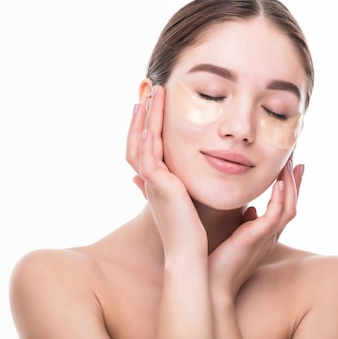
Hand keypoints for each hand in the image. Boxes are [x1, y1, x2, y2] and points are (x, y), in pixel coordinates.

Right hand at [126, 85, 207, 257]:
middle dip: (142, 110)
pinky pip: (147, 161)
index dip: (148, 118)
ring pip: (141, 143)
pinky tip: (151, 124)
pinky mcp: (159, 189)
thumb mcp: (192, 195)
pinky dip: (147, 142)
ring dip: (145, 117)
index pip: (148, 141)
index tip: (154, 96)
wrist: (190, 253)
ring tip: (150, 93)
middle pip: (138, 136)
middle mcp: (151, 178)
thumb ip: (191, 178)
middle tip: (146, 85)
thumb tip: (199, 166)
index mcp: (158, 178)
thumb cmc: (196, 227)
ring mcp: (152, 183)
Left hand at [208, 159, 304, 298]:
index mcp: (264, 235)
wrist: (208, 284)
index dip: (290, 187)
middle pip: (292, 204)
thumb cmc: (216, 262)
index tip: (292, 166)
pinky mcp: (256, 240)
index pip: (283, 206)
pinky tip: (279, 182)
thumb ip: (244, 224)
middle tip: (296, 158)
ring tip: (289, 163)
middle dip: (295, 181)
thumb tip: (249, 210)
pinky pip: (275, 216)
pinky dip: (279, 199)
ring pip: (288, 208)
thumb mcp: (233, 237)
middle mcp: (270, 236)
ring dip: (290, 185)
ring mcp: (265, 239)